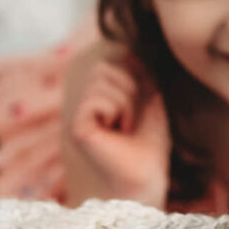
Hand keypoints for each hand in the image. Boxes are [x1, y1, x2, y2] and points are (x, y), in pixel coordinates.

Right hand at [67, 57, 171, 205]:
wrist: (148, 177)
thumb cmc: (151, 145)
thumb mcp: (150, 101)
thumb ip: (140, 75)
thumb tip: (128, 50)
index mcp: (98, 100)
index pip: (109, 64)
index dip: (132, 80)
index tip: (140, 109)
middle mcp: (83, 107)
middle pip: (102, 68)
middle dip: (128, 89)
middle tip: (133, 119)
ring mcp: (77, 117)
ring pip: (101, 82)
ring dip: (125, 104)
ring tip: (126, 128)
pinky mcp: (77, 128)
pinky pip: (96, 99)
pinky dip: (115, 111)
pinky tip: (117, 133)